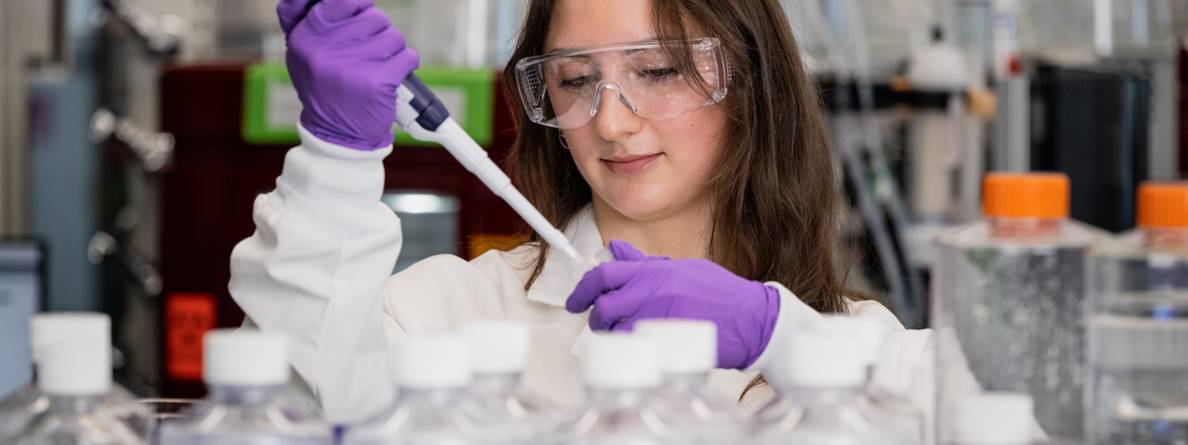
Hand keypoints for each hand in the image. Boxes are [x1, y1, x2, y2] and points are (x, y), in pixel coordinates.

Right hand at [277, 0, 418, 149]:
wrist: (337, 136)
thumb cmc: (325, 91)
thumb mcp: (303, 56)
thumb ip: (309, 22)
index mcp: (307, 38)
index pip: (340, 0)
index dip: (357, 4)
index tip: (362, 12)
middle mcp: (326, 50)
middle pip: (373, 16)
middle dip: (378, 31)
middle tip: (370, 52)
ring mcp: (353, 65)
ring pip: (393, 36)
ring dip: (393, 50)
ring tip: (379, 66)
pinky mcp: (378, 82)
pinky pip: (407, 57)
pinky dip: (406, 65)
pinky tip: (393, 76)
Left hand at [566, 241, 781, 368]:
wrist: (754, 318)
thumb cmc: (722, 295)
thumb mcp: (682, 268)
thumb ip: (646, 263)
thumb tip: (617, 250)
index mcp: (655, 271)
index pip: (604, 275)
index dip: (582, 290)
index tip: (576, 301)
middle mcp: (653, 291)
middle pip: (603, 306)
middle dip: (595, 319)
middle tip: (599, 325)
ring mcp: (659, 317)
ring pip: (616, 330)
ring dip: (611, 337)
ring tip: (621, 338)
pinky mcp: (668, 341)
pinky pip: (634, 349)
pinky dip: (630, 351)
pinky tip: (638, 351)